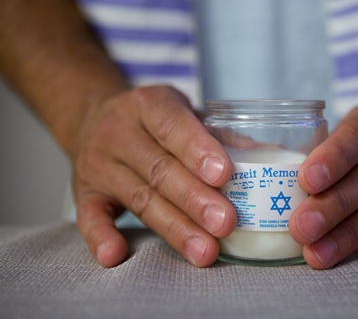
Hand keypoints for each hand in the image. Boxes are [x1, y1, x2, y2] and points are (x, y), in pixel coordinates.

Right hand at [72, 86, 236, 267]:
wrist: (94, 118)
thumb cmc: (155, 122)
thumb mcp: (185, 114)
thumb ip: (221, 135)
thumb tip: (271, 155)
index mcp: (148, 104)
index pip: (173, 126)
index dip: (198, 150)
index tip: (225, 174)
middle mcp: (118, 131)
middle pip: (160, 170)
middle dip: (195, 199)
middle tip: (226, 223)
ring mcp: (98, 163)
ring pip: (139, 198)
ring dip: (173, 227)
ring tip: (204, 251)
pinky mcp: (84, 191)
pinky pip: (88, 217)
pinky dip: (100, 237)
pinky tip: (116, 256)